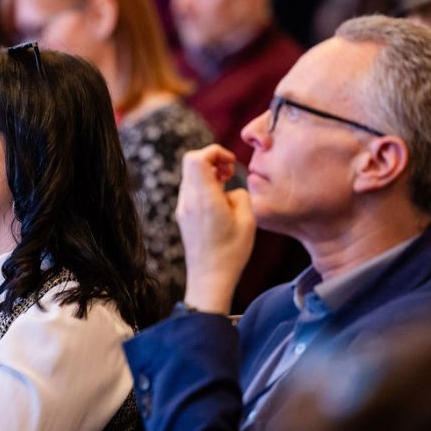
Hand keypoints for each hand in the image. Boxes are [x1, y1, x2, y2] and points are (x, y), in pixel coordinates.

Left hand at [176, 145, 255, 313]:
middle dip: (212, 160)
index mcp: (204, 197)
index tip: (231, 164)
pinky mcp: (183, 216)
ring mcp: (182, 208)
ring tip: (226, 187)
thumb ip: (241, 195)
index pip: (197, 158)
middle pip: (191, 163)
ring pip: (190, 176)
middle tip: (229, 173)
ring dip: (208, 174)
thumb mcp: (248, 220)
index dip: (215, 152)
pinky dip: (203, 186)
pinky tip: (218, 201)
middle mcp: (188, 200)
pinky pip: (190, 190)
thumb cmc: (231, 252)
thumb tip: (231, 190)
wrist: (209, 278)